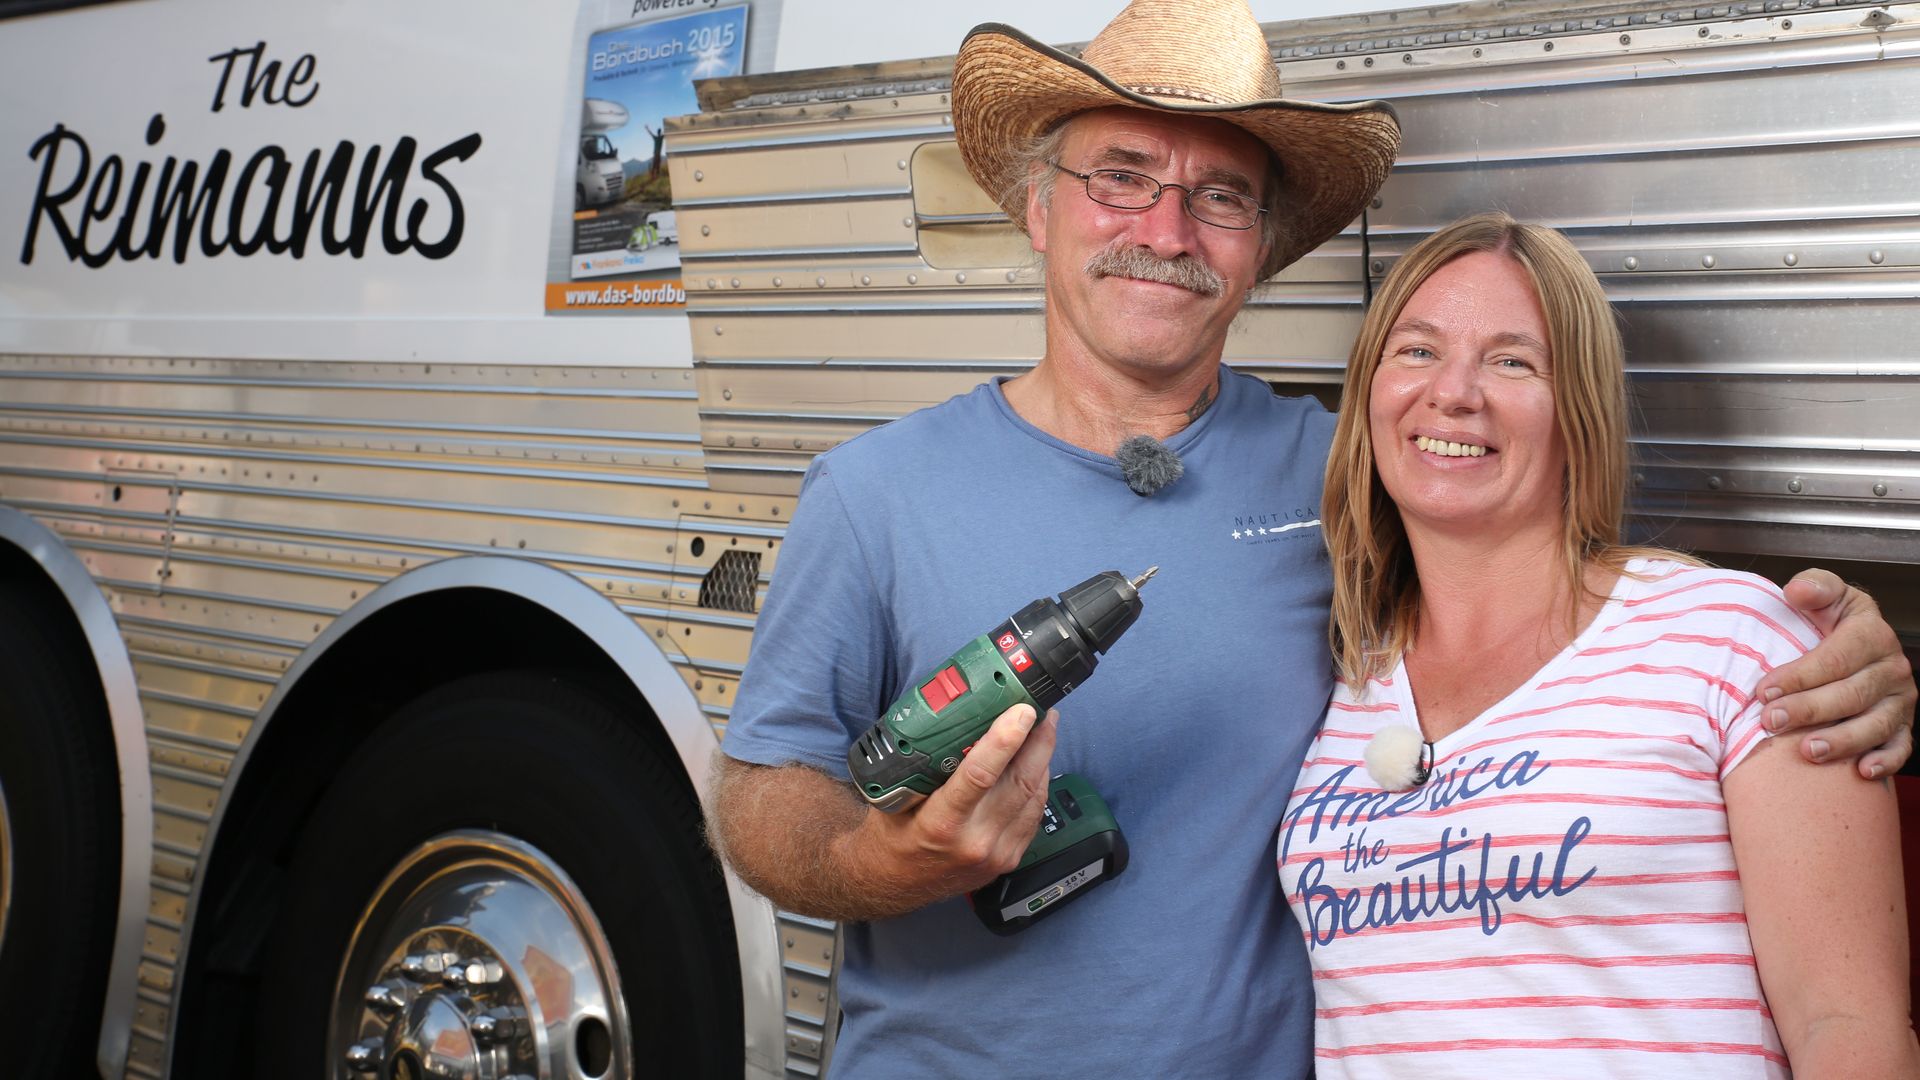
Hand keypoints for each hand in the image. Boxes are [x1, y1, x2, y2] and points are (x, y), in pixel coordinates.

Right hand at [851, 702, 1058, 902]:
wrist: (892, 883)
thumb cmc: (892, 835)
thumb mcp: (894, 797)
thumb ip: (924, 767)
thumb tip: (955, 721)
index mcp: (940, 824)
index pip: (979, 776)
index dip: (1005, 740)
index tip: (1020, 712)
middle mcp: (974, 841)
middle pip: (1019, 783)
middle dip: (1037, 741)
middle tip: (1042, 711)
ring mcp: (996, 854)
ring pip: (1034, 797)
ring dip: (1043, 759)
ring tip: (1043, 729)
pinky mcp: (1009, 859)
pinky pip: (1034, 815)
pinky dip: (1039, 785)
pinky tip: (1037, 764)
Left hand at [1758, 569, 1915, 777]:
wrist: (1850, 643)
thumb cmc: (1827, 620)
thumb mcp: (1823, 595)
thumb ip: (1813, 587)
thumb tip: (1797, 591)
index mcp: (1872, 634)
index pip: (1836, 659)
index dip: (1799, 676)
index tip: (1764, 690)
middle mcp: (1892, 668)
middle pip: (1851, 694)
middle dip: (1809, 710)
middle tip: (1771, 721)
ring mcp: (1900, 700)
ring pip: (1875, 725)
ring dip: (1842, 741)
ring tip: (1807, 751)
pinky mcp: (1903, 725)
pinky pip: (1900, 747)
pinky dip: (1885, 762)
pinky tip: (1861, 772)